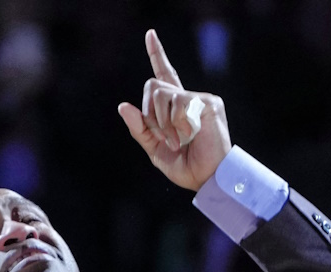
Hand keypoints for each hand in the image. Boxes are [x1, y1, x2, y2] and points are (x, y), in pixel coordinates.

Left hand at [117, 29, 232, 191]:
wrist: (206, 178)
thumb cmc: (184, 166)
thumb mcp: (153, 148)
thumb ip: (139, 128)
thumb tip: (122, 105)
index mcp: (173, 107)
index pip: (162, 76)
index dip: (156, 54)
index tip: (150, 34)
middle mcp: (186, 98)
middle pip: (153, 86)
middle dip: (151, 115)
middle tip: (165, 137)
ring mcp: (197, 98)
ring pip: (162, 94)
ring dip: (163, 123)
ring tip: (179, 139)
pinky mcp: (207, 102)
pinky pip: (178, 103)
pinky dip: (177, 124)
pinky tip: (190, 134)